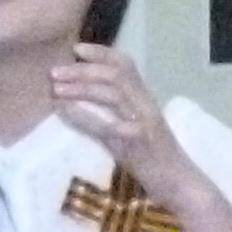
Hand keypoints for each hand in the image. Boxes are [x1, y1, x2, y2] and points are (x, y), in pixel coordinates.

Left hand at [49, 44, 191, 193]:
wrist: (177, 183)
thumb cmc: (151, 158)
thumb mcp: (127, 131)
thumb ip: (107, 115)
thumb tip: (74, 103)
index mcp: (143, 98)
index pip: (125, 64)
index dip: (101, 52)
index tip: (75, 48)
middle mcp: (145, 104)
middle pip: (114, 75)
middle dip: (82, 70)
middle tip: (54, 71)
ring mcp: (143, 121)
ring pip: (112, 94)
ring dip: (81, 88)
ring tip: (56, 88)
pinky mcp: (138, 141)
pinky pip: (108, 124)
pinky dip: (84, 115)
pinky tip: (66, 111)